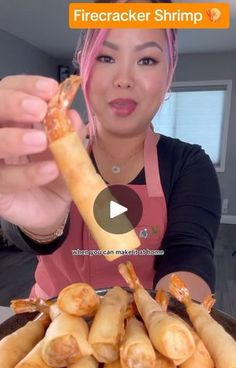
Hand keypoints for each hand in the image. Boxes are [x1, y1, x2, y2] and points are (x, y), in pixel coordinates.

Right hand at [0, 75, 86, 233]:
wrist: (52, 210)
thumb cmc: (55, 175)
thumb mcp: (69, 153)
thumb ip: (70, 135)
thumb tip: (72, 116)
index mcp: (14, 120)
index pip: (10, 91)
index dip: (26, 86)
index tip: (50, 89)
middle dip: (12, 104)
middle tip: (39, 110)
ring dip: (13, 139)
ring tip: (41, 140)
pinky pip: (4, 179)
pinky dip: (26, 174)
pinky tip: (49, 171)